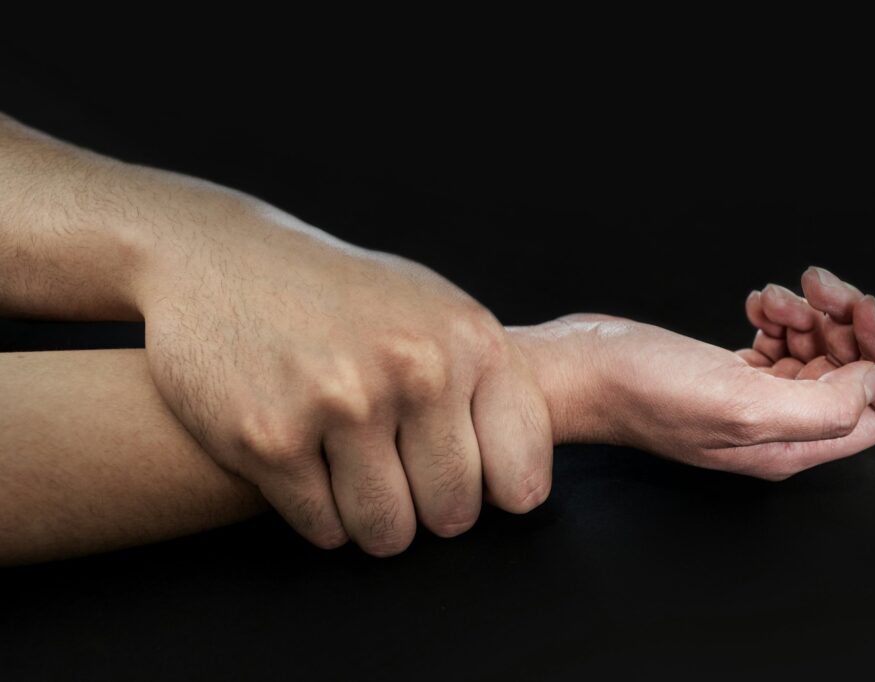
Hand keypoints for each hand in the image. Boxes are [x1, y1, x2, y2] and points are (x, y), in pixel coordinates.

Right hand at [138, 200, 551, 554]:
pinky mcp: (270, 438)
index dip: (491, 488)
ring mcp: (342, 403)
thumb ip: (494, 388)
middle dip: (424, 505)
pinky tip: (300, 453)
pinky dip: (315, 509)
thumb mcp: (436, 313)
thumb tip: (525, 492)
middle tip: (391, 461)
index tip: (465, 469)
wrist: (219, 263)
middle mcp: (415, 368)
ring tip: (347, 459)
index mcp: (470, 340)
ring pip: (387, 533)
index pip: (522, 480)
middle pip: (452, 515)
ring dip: (369, 516)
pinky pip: (324, 529)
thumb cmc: (346, 302)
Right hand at [508, 266, 874, 479]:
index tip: (859, 309)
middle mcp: (776, 428)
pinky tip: (754, 305)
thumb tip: (871, 383)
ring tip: (773, 299)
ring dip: (808, 313)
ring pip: (817, 352)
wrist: (580, 368)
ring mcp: (752, 400)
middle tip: (817, 286)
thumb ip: (821, 407)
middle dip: (845, 323)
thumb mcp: (739, 403)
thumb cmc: (642, 390)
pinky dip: (779, 314)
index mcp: (788, 446)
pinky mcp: (729, 373)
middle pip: (851, 374)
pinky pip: (781, 342)